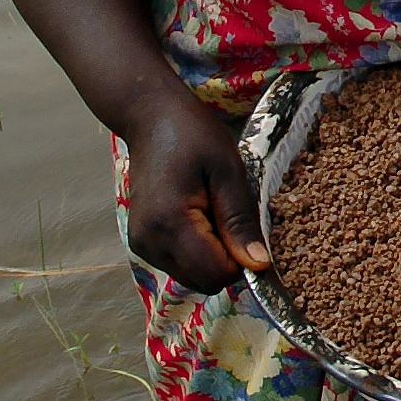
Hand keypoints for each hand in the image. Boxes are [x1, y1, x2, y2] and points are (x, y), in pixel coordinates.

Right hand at [119, 91, 270, 294]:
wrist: (151, 118)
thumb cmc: (192, 135)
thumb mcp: (228, 171)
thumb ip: (240, 221)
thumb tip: (258, 265)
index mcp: (170, 223)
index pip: (215, 275)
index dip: (240, 260)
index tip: (245, 227)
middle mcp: (149, 243)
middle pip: (204, 281)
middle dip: (227, 258)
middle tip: (228, 213)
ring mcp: (142, 245)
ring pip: (192, 276)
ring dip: (212, 254)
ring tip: (211, 209)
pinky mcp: (142, 243)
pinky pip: (180, 264)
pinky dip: (197, 250)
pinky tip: (198, 214)